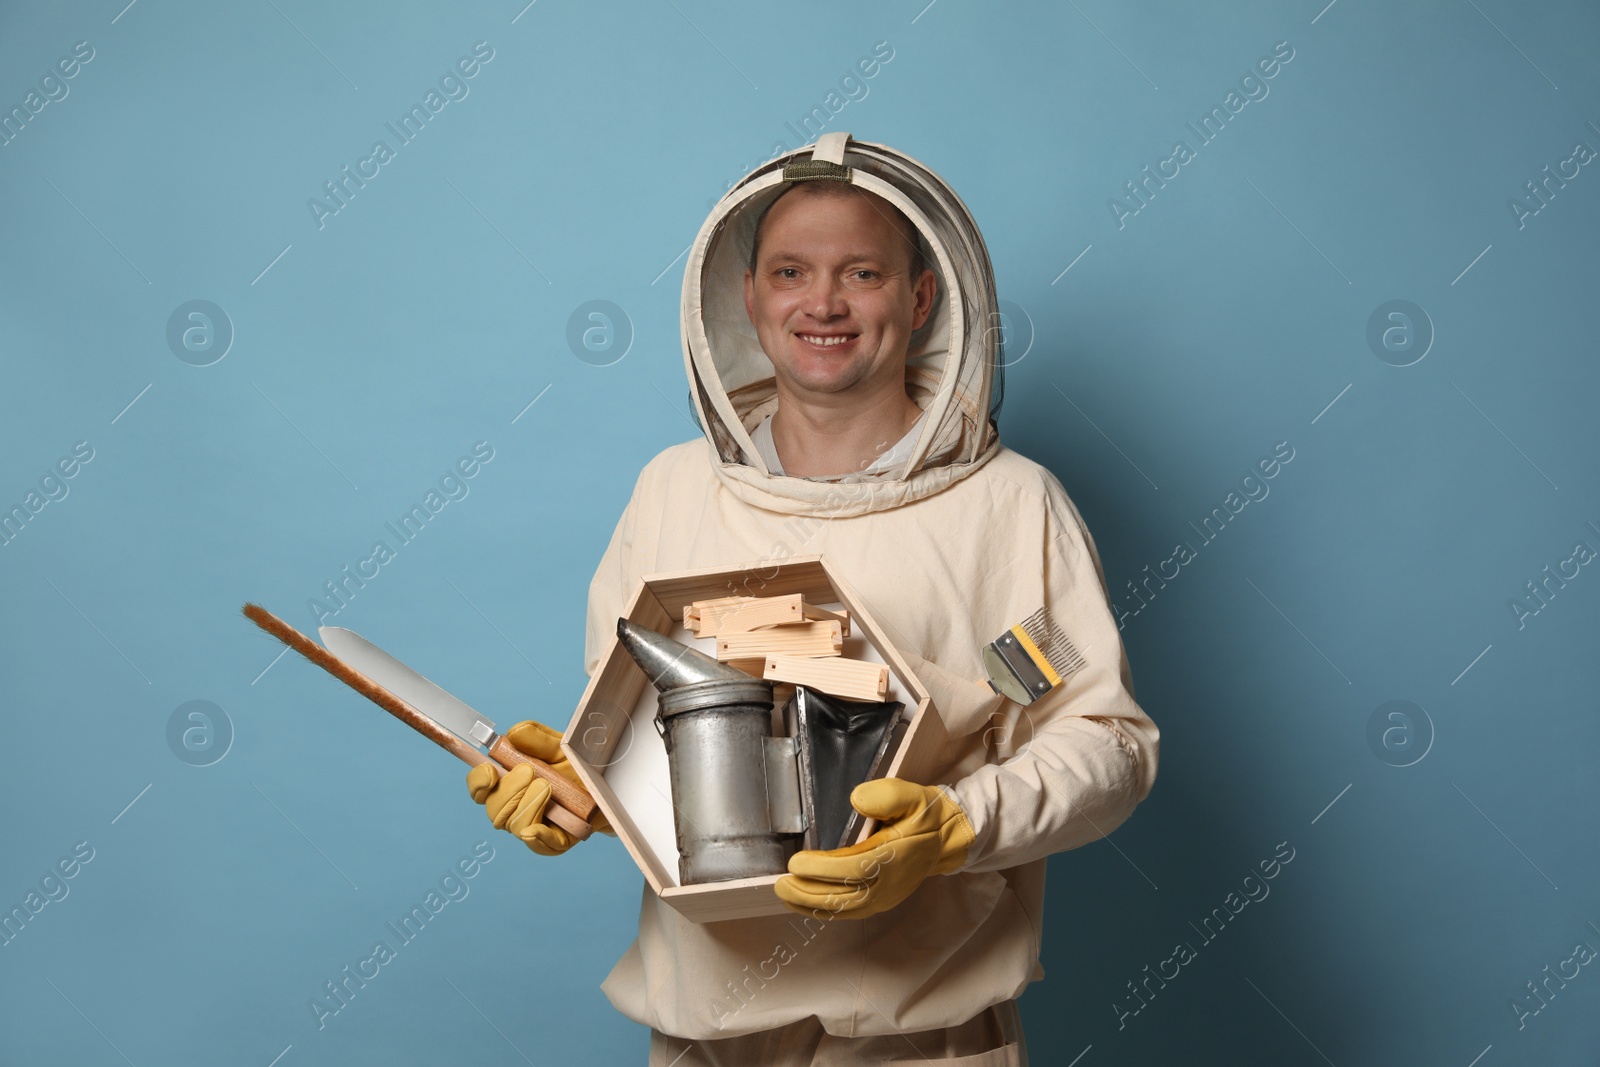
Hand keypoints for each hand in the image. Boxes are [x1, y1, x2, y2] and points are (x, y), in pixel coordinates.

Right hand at [465, 720, 612, 855]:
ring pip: (514, 825)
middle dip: (509, 790)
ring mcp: (534, 826)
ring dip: (527, 805)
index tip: (490, 772)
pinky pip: (539, 846)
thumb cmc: (578, 765)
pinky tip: (537, 828)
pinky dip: (536, 837)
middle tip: (530, 772)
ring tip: (548, 787)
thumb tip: (513, 735)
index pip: (480, 788)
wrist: (609, 785)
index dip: (478, 782)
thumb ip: (537, 738)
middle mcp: (516, 808)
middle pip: (493, 809)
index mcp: (509, 783)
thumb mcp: (559, 745)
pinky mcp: (555, 842)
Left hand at [774, 778, 974, 919]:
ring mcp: (884, 897)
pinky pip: (849, 912)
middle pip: (843, 896)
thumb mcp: (912, 795)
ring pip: (843, 909)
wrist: (946, 838)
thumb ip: (887, 795)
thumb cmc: (925, 815)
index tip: (796, 862)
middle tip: (781, 883)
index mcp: (894, 857)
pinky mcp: (880, 902)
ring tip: (785, 894)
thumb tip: (857, 800)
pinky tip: (803, 903)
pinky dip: (824, 911)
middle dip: (807, 891)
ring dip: (811, 904)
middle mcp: (888, 883)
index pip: (853, 869)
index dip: (822, 868)